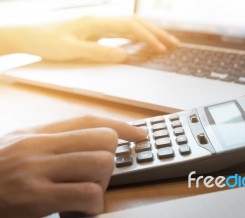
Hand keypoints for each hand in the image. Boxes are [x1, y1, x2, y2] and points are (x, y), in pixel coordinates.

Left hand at [0, 16, 179, 62]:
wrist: (27, 35)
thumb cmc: (45, 42)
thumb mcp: (70, 50)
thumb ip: (98, 53)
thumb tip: (124, 57)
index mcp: (96, 23)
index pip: (130, 27)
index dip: (149, 38)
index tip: (163, 48)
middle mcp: (101, 21)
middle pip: (136, 23)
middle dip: (157, 33)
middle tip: (175, 43)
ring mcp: (99, 25)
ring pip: (131, 25)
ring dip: (150, 33)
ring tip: (165, 42)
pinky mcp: (96, 31)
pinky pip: (122, 31)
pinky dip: (137, 36)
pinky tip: (143, 43)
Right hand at [0, 115, 147, 216]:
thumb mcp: (19, 146)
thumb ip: (53, 142)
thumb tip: (95, 141)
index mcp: (37, 133)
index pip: (90, 120)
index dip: (121, 126)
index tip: (140, 135)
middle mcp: (40, 146)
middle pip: (103, 140)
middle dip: (110, 160)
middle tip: (95, 176)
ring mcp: (38, 171)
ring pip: (101, 164)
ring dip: (102, 184)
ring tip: (83, 195)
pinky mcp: (36, 198)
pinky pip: (88, 194)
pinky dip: (92, 205)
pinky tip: (77, 210)